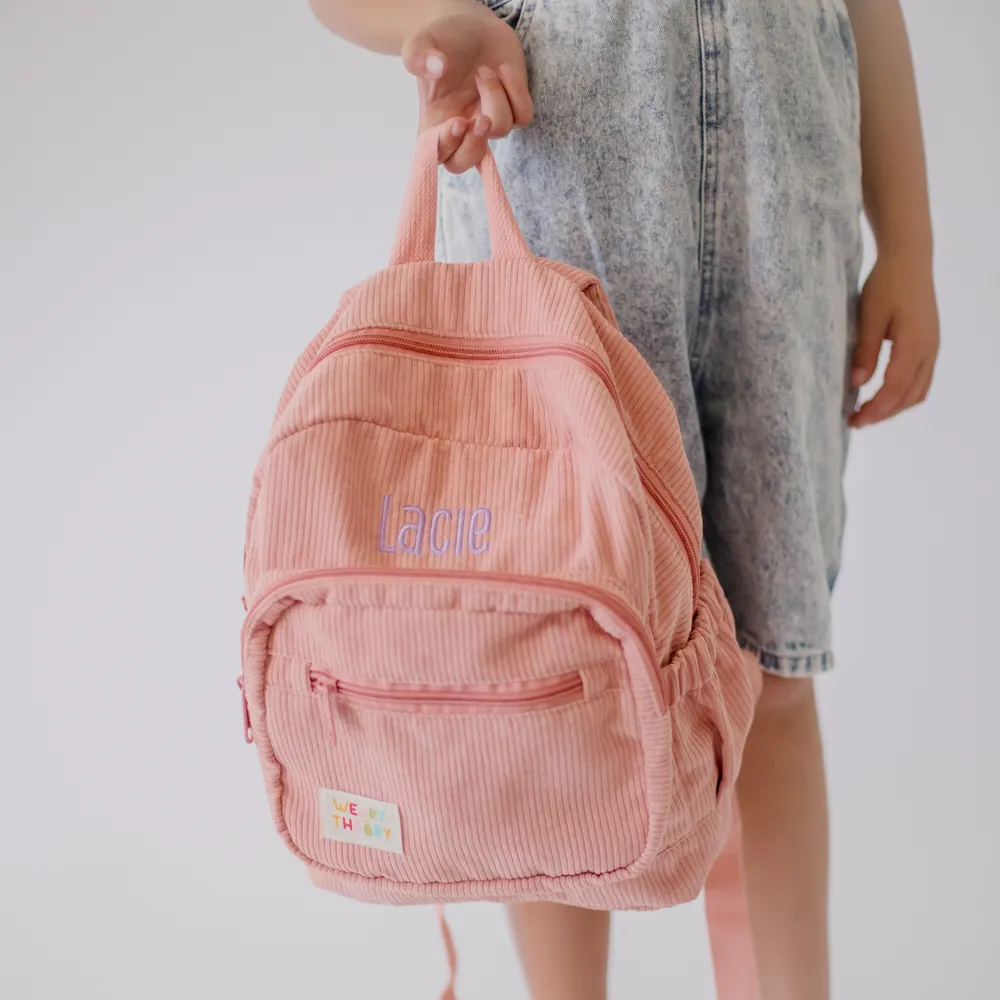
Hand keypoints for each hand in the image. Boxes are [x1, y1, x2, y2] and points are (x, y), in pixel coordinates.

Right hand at [402, 5, 532, 171]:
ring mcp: (488, 121)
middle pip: (465, 161)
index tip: (456, 122)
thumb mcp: (421, 41)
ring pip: (500, 129)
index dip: (446, 147)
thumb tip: (436, 67)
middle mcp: (461, 128)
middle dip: (475, 145)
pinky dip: (517, 91)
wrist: (472, 25)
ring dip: (494, 96)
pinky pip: (522, 116)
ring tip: (483, 69)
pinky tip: (504, 69)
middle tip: (481, 119)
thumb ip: (416, 54)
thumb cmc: (443, 39)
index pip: (436, 154)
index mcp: (434, 122)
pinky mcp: (513, 110)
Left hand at [849, 254, 939, 427]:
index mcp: (915, 344)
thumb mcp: (869, 317)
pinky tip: (882, 396)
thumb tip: (857, 384)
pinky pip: (921, 380)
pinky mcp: (929, 344)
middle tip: (855, 422)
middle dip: (883, 413)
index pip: (895, 388)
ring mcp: (932, 348)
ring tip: (866, 413)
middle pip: (910, 396)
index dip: (876, 409)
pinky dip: (902, 395)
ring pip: (918, 391)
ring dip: (894, 407)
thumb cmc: (886, 284)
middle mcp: (929, 350)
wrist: (909, 260)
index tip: (855, 421)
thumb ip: (865, 351)